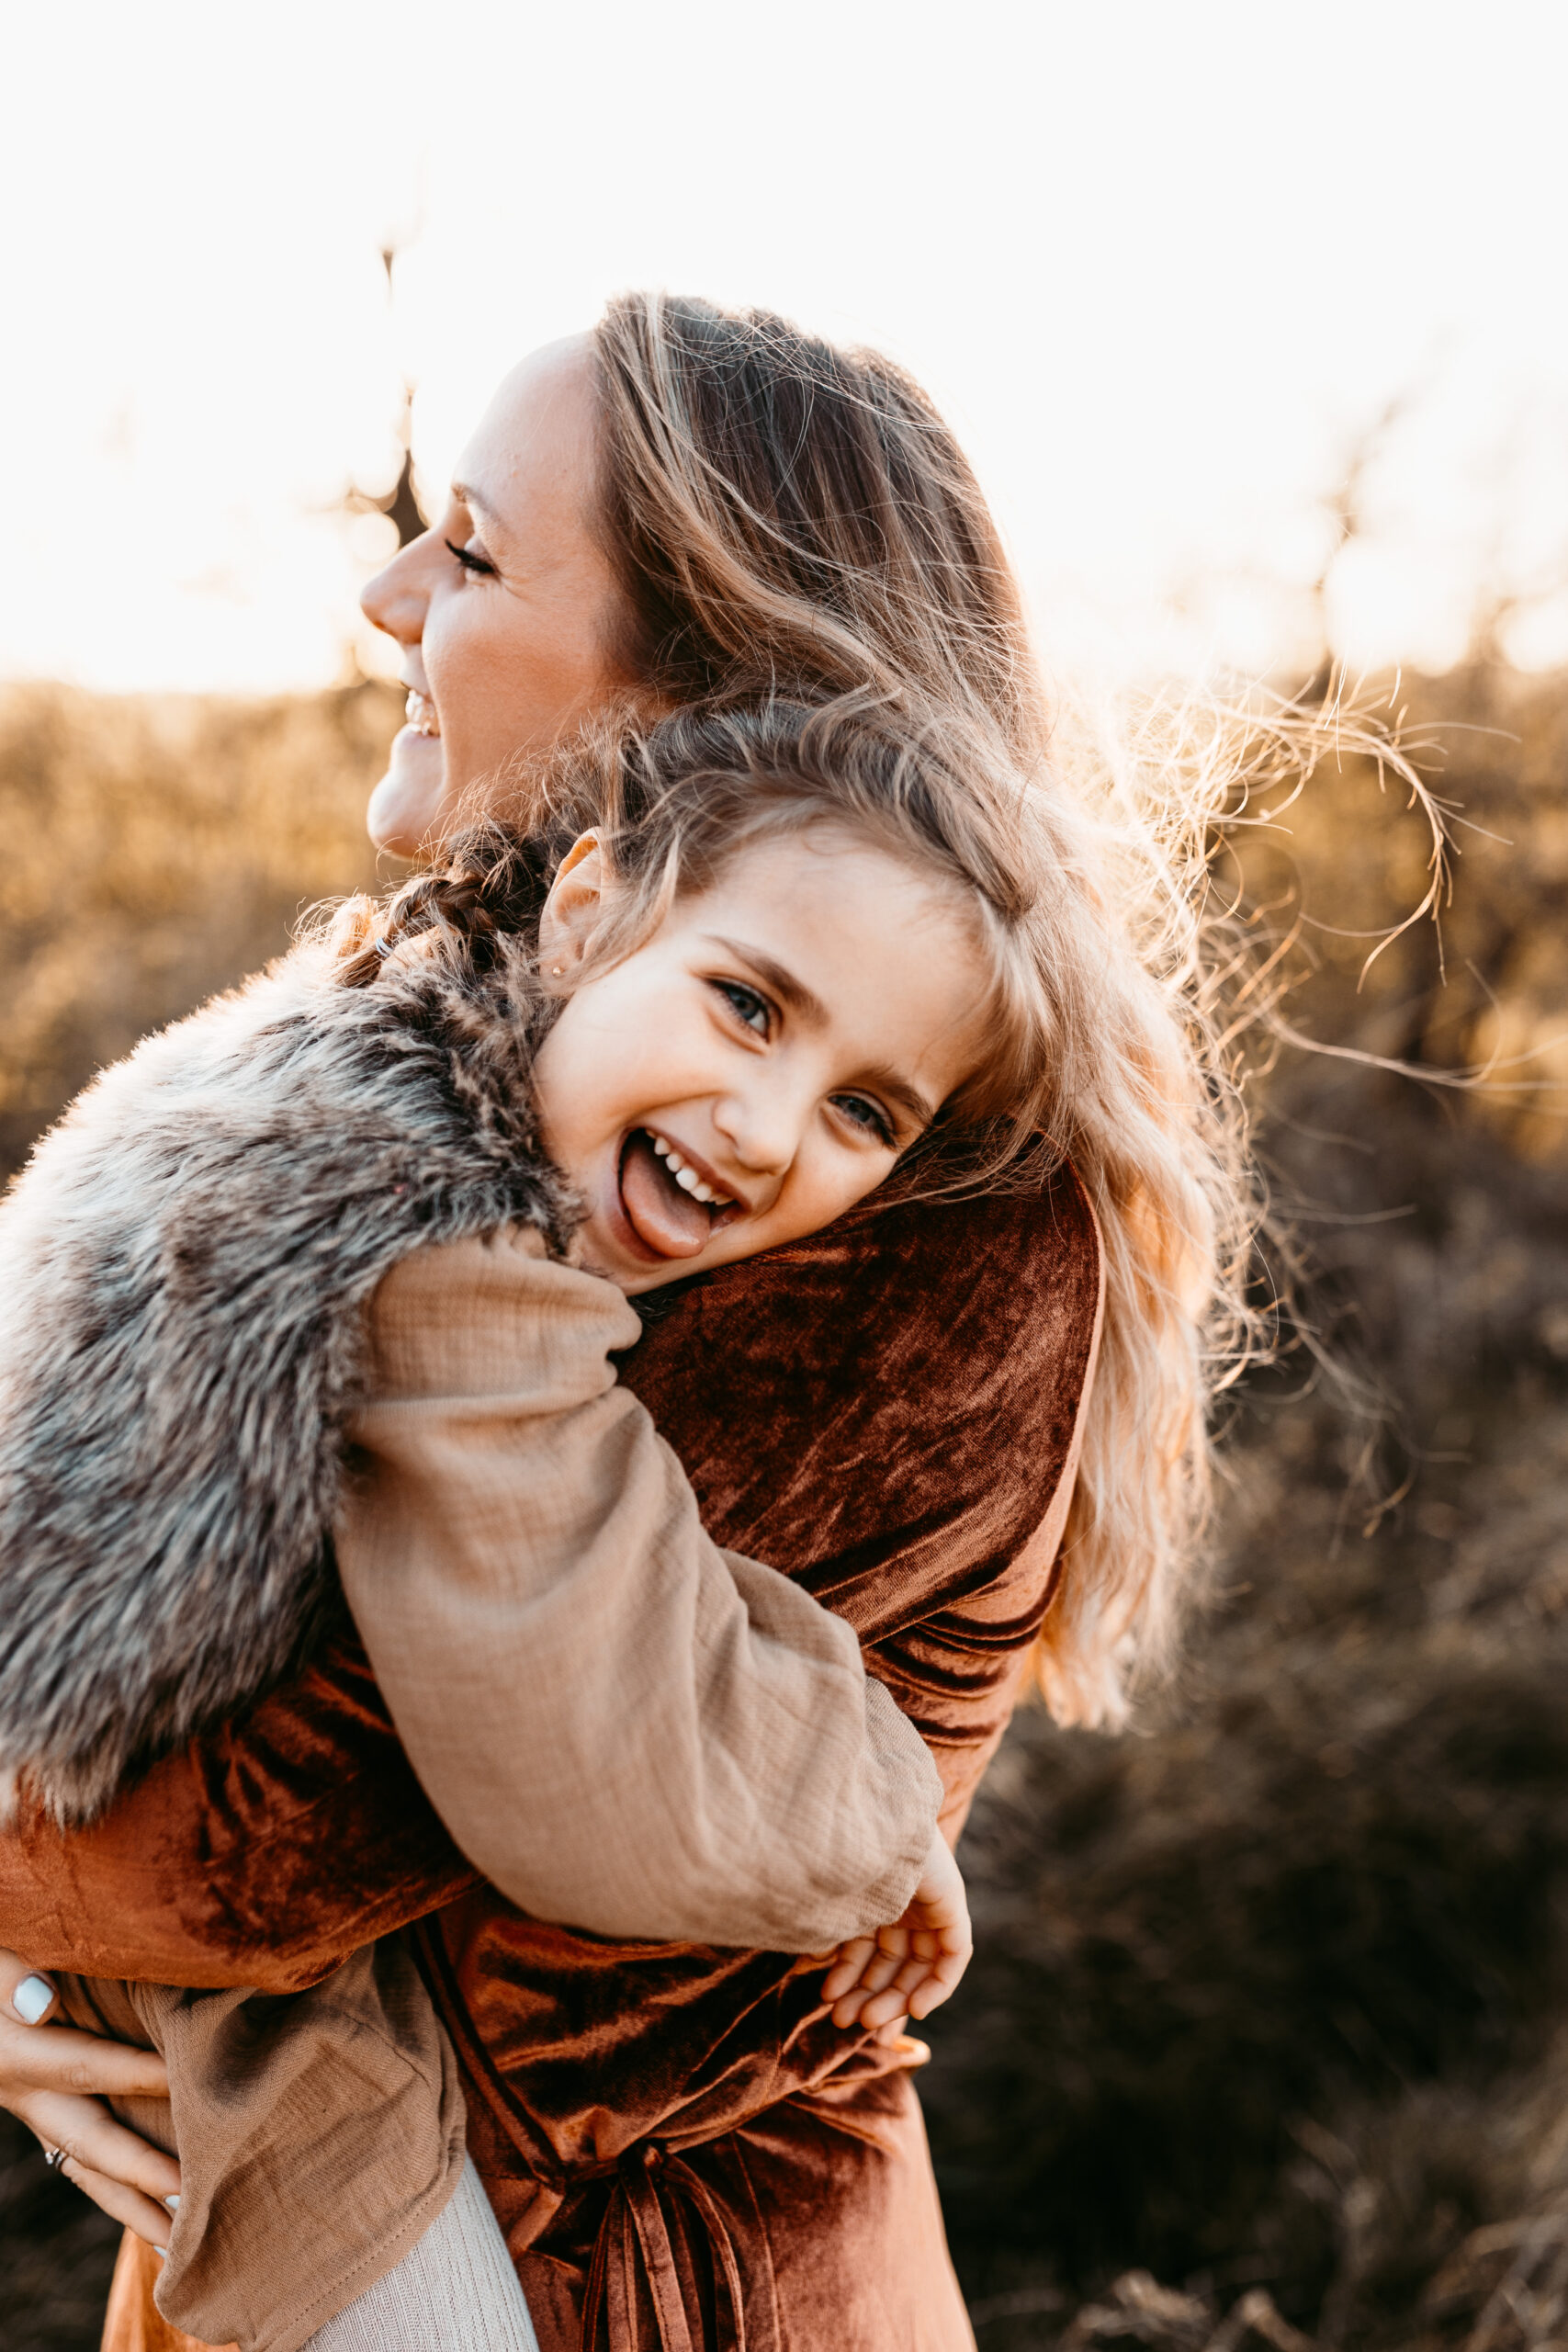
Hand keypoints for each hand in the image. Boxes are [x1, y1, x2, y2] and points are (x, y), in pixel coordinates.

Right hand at [0, 1946, 179, 2247]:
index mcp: (15, 2056)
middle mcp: (25, 2096)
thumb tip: (40, 2002)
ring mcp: (33, 2112)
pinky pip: (80, 2160)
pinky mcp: (43, 2113)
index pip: (88, 2067)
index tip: (198, 2087)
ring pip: (85, 2167)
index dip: (143, 2075)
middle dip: (141, 2173)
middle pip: (90, 2141)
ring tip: (178, 2242)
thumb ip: (7, 1976)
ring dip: (130, 2204)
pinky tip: (151, 2212)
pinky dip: (114, 2188)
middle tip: (192, 2202)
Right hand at [818, 1830, 972, 2046]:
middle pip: (891, 1960)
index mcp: (870, 1893)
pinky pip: (953, 1956)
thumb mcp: (824, 1904)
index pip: (868, 1945)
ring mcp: (927, 1902)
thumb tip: (810, 1969)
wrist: (860, 1821)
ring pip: (917, 1964)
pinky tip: (913, 2008)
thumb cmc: (829, 1855)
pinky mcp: (952, 1904)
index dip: (852, 1980)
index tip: (833, 2008)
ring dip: (894, 1997)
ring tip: (865, 2021)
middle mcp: (901, 1900)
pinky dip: (937, 1986)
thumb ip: (825, 1935)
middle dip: (869, 1994)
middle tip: (847, 2022)